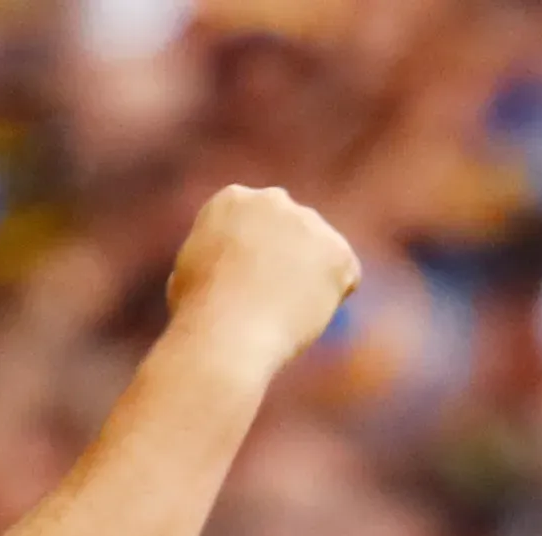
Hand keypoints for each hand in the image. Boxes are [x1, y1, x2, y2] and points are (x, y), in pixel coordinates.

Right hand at [165, 185, 360, 379]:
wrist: (228, 329)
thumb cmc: (200, 311)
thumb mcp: (193, 269)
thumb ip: (219, 254)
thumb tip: (233, 265)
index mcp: (233, 199)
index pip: (262, 219)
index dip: (262, 251)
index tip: (256, 278)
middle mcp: (272, 200)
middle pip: (297, 229)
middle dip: (295, 256)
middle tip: (284, 297)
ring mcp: (307, 222)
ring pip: (324, 253)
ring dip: (315, 279)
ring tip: (288, 309)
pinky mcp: (337, 251)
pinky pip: (347, 278)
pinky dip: (335, 298)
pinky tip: (308, 312)